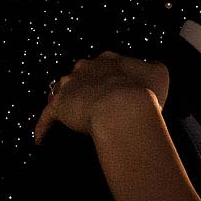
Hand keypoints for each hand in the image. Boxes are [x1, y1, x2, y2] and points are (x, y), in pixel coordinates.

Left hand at [34, 51, 169, 144]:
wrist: (124, 108)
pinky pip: (46, 117)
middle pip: (82, 74)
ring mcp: (70, 85)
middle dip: (88, 86)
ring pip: (62, 91)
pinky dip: (43, 128)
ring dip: (67, 101)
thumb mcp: (159, 73)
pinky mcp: (59, 106)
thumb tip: (151, 68)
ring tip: (72, 116)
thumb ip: (153, 68)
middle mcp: (86, 68)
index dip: (113, 77)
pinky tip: (40, 140)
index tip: (121, 89)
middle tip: (99, 104)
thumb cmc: (144, 92)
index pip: (106, 64)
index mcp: (109, 60)